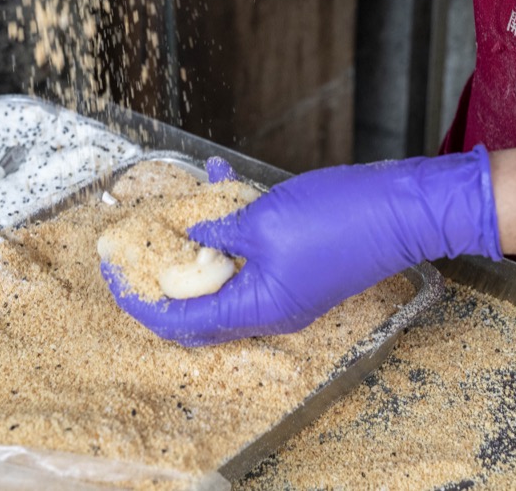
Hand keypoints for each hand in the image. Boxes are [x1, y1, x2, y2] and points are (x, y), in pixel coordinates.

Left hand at [102, 149, 501, 345]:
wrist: (400, 211)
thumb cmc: (337, 217)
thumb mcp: (264, 220)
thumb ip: (219, 232)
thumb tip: (191, 235)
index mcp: (257, 310)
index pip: (182, 322)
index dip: (144, 303)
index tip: (115, 278)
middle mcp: (270, 313)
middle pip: (200, 311)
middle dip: (164, 281)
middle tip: (136, 253)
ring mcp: (287, 295)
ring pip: (224, 284)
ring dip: (198, 253)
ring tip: (177, 213)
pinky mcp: (299, 274)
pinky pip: (250, 265)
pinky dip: (230, 238)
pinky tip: (222, 194)